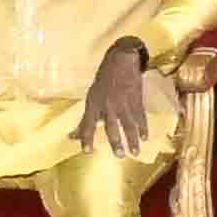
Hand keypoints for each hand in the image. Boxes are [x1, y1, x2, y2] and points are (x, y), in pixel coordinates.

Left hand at [81, 42, 161, 157]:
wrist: (121, 61)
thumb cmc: (103, 80)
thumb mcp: (91, 98)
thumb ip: (84, 120)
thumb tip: (72, 137)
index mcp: (94, 103)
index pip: (87, 124)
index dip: (87, 138)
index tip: (87, 151)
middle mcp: (108, 105)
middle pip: (111, 127)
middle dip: (116, 142)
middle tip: (119, 155)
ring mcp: (123, 103)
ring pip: (128, 124)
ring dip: (132, 139)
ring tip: (134, 152)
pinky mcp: (136, 100)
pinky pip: (140, 117)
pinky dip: (143, 128)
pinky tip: (145, 137)